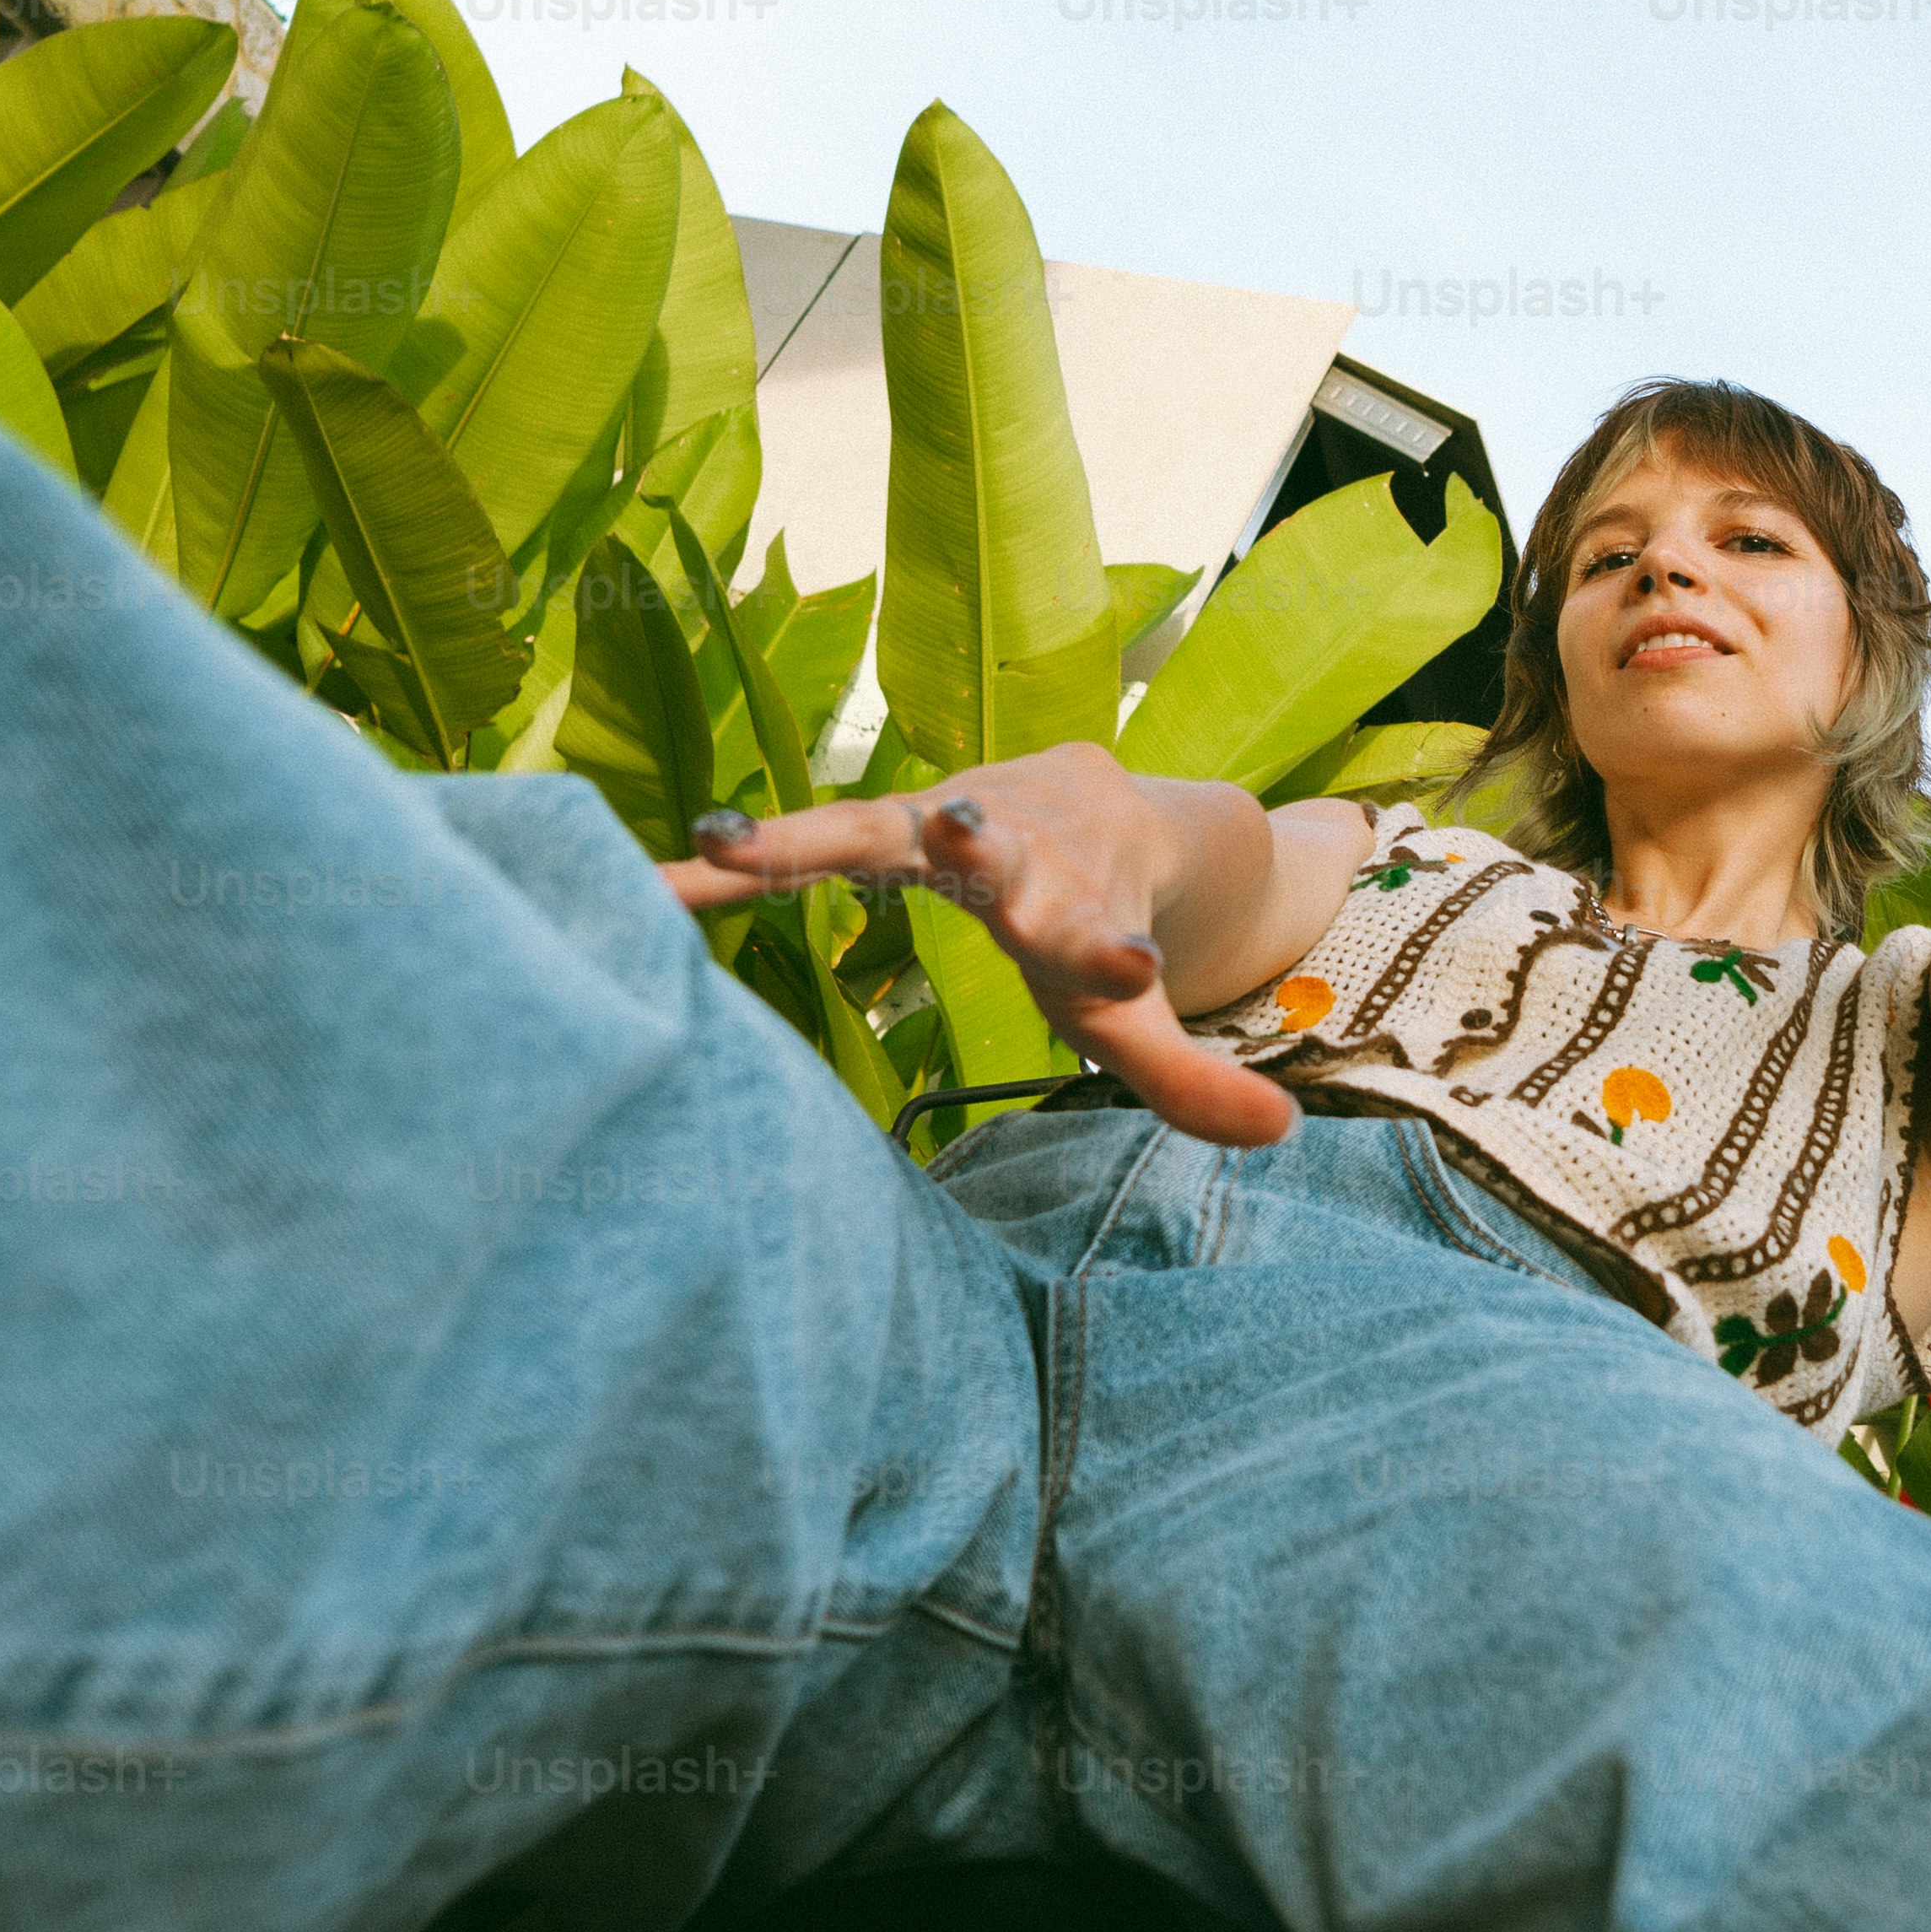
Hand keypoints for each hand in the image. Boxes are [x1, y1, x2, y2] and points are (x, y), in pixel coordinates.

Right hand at [659, 740, 1302, 1148]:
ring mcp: (936, 816)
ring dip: (803, 832)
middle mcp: (1013, 848)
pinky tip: (647, 884)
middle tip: (956, 831)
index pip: (1097, 934)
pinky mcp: (872, 814)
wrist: (1095, 801)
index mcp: (1082, 903)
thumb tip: (1283, 1130)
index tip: (1126, 970)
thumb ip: (1190, 1077)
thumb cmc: (1098, 924)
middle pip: (991, 846)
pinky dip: (723, 865)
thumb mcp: (1137, 1007)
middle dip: (974, 841)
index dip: (1108, 956)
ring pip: (872, 821)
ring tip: (727, 844)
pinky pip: (791, 839)